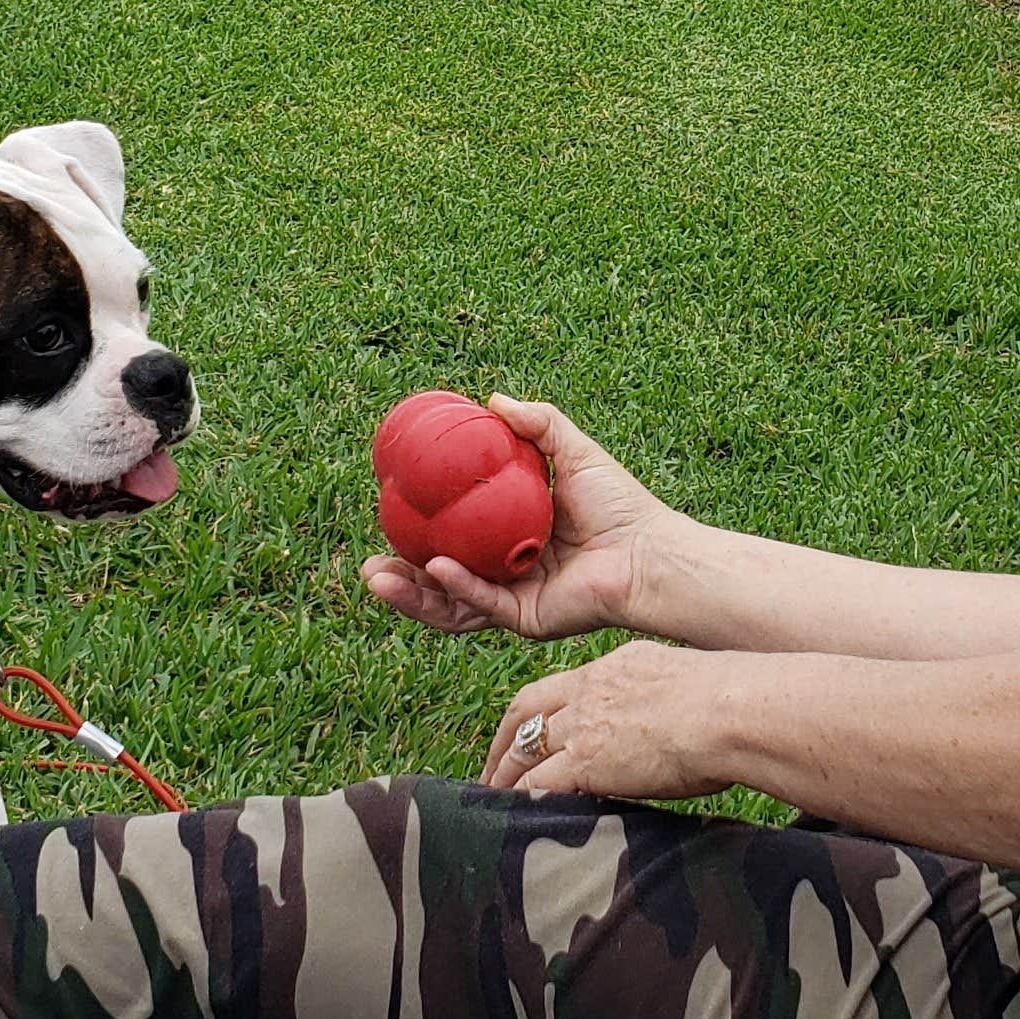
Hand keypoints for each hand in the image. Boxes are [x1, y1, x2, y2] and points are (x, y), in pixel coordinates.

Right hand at [362, 396, 683, 641]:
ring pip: (451, 603)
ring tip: (375, 576)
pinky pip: (483, 605)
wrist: (651, 550)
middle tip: (368, 563)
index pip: (453, 544)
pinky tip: (436, 567)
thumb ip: (538, 424)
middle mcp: (507, 575)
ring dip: (412, 594)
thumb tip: (492, 399)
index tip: (389, 516)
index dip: (419, 536)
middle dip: (401, 579)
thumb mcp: (573, 453)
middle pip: (441, 582)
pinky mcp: (527, 619)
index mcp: (510, 542)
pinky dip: (457, 588)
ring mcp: (515, 601)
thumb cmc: (620, 506)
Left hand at [483, 639, 733, 799]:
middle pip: (524, 715)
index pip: (554, 690)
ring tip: (492, 802)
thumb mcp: (678, 682)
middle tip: (491, 771)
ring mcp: (583, 727)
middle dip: (502, 745)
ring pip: (522, 751)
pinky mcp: (585, 763)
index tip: (519, 734)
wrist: (731, 712)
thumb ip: (654, 697)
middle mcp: (588, 692)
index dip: (529, 715)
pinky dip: (521, 800)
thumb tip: (660, 719)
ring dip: (503, 777)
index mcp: (612, 668)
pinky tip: (515, 815)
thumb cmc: (728, 702)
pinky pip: (537, 784)